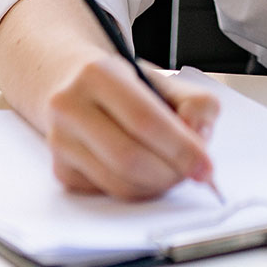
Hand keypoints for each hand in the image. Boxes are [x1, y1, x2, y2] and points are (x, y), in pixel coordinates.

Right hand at [40, 54, 219, 199]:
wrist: (76, 86)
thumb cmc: (126, 85)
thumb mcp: (166, 80)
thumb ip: (196, 103)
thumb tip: (198, 138)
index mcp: (98, 73)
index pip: (145, 120)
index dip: (181, 148)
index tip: (205, 167)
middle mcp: (70, 106)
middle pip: (129, 158)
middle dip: (170, 173)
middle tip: (192, 174)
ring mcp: (60, 140)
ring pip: (117, 182)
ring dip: (156, 186)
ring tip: (172, 172)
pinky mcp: (60, 169)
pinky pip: (107, 193)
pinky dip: (136, 190)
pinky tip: (145, 173)